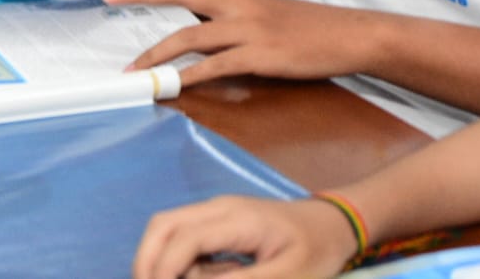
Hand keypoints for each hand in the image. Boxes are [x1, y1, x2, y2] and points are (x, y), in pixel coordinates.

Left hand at [103, 0, 362, 86]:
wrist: (349, 34)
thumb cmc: (306, 26)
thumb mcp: (263, 10)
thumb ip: (230, 13)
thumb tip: (198, 24)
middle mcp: (237, 3)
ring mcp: (248, 29)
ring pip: (192, 34)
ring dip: (157, 51)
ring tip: (130, 66)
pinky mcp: (260, 56)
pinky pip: (218, 66)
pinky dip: (191, 77)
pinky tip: (172, 87)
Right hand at [133, 196, 356, 278]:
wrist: (333, 224)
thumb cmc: (316, 251)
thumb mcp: (287, 276)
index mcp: (236, 219)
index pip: (182, 238)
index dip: (163, 270)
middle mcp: (218, 208)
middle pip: (162, 225)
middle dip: (146, 261)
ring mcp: (216, 212)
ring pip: (167, 229)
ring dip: (160, 261)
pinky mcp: (218, 222)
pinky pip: (183, 236)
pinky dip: (177, 260)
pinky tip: (194, 278)